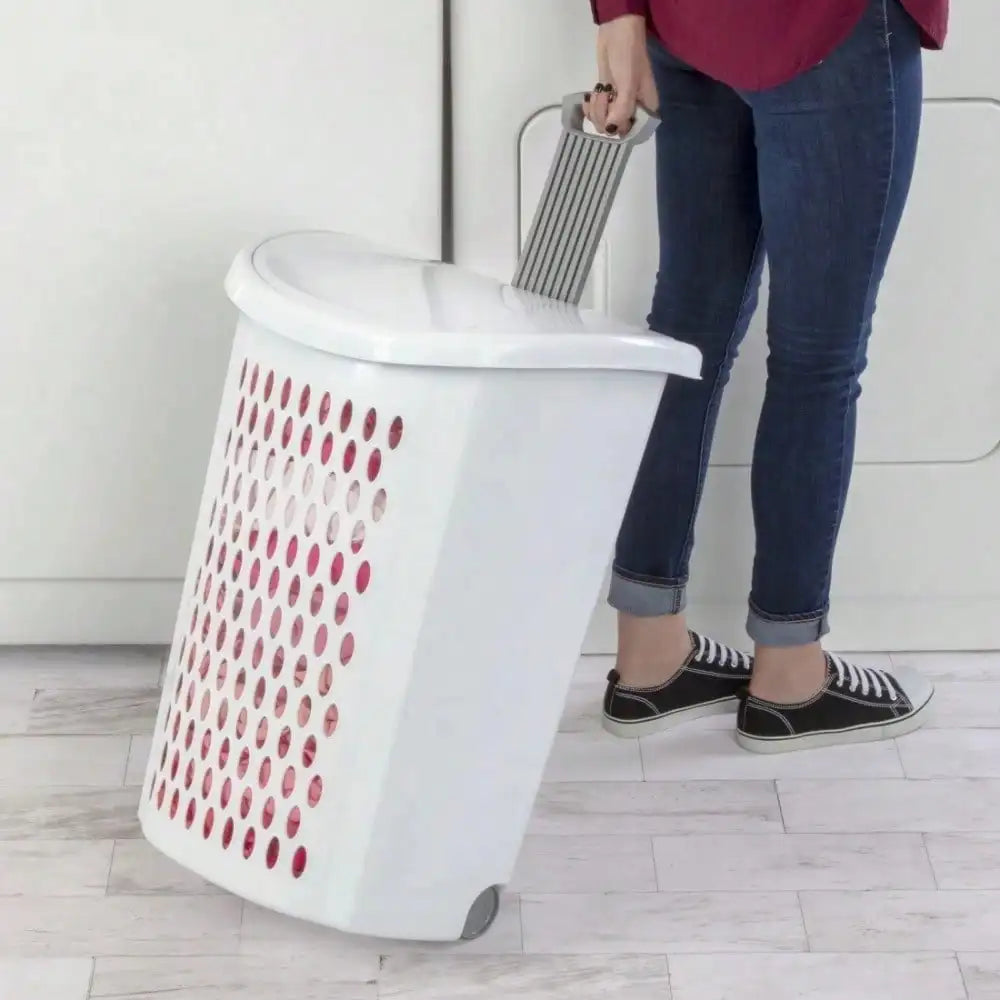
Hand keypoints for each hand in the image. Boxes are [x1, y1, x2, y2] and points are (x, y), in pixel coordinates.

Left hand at [586, 14, 658, 135]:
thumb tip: (611, 130)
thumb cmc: (628, 56)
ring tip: (602, 90)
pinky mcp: (606, 97)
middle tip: (607, 96)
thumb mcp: (628, 85)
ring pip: (603, 122)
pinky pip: (596, 113)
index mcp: (646, 109)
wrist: (617, 31)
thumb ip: (622, 111)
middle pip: (615, 130)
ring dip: (597, 108)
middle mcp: (633, 110)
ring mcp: (618, 104)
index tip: (612, 119)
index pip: (633, 133)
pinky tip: (590, 97)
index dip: (620, 130)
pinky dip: (590, 107)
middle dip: (605, 115)